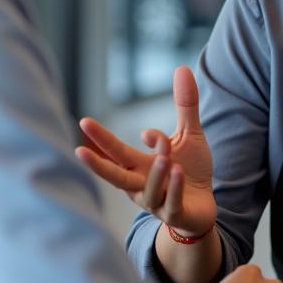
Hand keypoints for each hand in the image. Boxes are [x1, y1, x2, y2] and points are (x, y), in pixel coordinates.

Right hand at [75, 66, 215, 237]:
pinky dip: (173, 188)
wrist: (204, 207)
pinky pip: (171, 203)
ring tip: (164, 155)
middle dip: (98, 165)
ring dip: (155, 173)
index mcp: (138, 165)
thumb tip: (182, 68)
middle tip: (78, 151)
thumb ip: (184, 105)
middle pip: (116, 176)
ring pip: (149, 189)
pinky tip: (177, 172)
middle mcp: (141, 185)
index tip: (85, 122)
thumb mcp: (188, 134)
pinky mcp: (175, 215)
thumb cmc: (189, 170)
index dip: (99, 138)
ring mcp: (156, 202)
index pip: (115, 151)